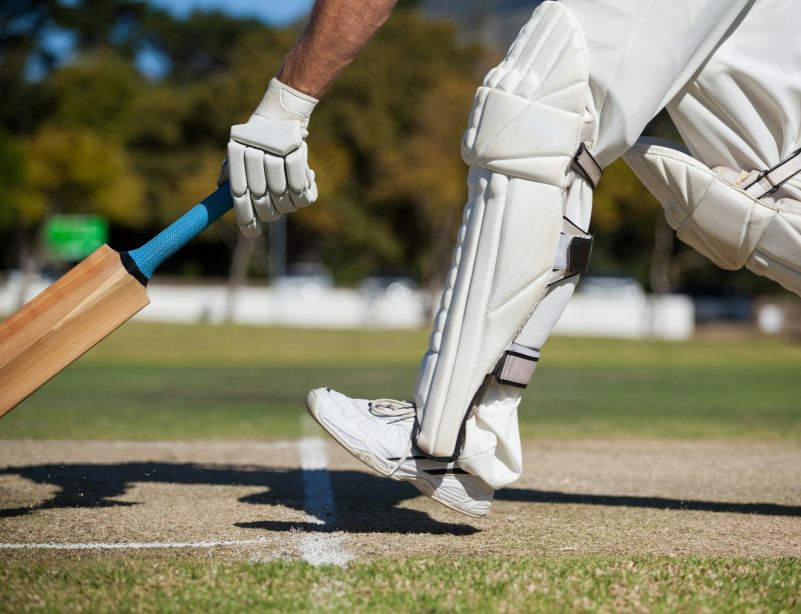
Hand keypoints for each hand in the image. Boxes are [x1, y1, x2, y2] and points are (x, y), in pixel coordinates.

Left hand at [220, 78, 318, 236]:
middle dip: (270, 211)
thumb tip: (221, 189)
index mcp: (237, 156)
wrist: (282, 115)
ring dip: (289, 201)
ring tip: (292, 192)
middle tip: (275, 211)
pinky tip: (307, 179)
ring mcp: (275, 154)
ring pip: (283, 197)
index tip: (251, 232)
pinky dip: (305, 191)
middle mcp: (254, 155)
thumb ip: (231, 172)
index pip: (239, 194)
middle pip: (262, 201)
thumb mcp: (240, 153)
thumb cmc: (259, 140)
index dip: (245, 218)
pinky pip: (301, 189)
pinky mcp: (296, 152)